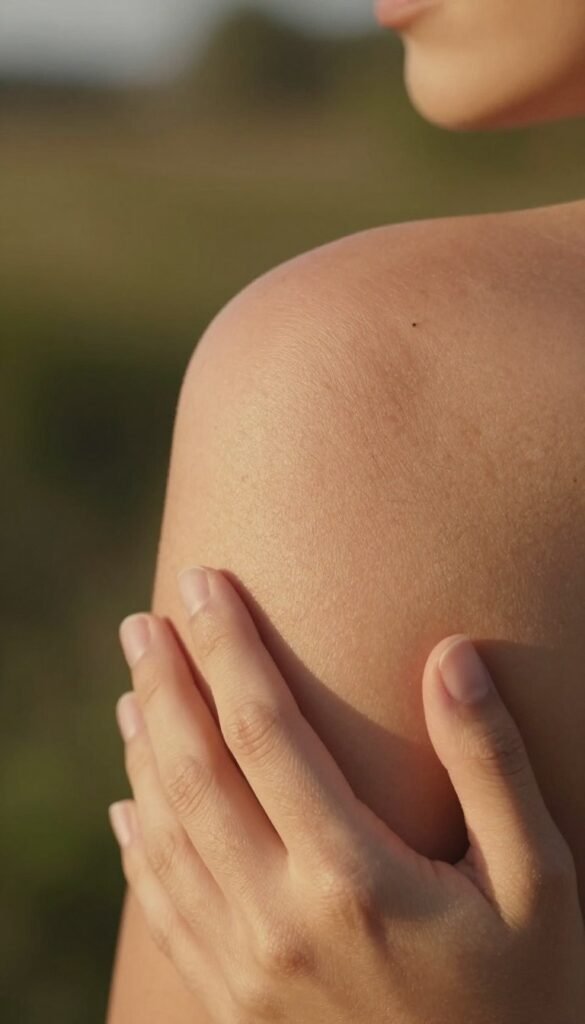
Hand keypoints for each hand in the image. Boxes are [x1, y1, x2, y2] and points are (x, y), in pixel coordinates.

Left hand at [110, 566, 584, 1022]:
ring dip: (143, 750)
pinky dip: (138, 843)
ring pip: (166, 833)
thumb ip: (492, 764)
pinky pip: (163, 906)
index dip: (229, 647)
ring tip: (133, 686)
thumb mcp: (539, 879)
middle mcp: (280, 918)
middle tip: (145, 620)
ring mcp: (246, 966)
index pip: (264, 729)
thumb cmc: (524, 991)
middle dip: (165, 682)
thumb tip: (452, 656)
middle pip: (195, 771)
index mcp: (353, 876)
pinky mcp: (233, 1001)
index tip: (204, 585)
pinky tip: (129, 804)